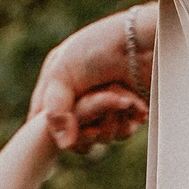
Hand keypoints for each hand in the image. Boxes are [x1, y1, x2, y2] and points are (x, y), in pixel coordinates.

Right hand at [28, 7, 152, 151]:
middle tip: (99, 113)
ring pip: (100, 135)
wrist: (144, 41)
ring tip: (123, 101)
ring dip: (111, 123)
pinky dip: (126, 124)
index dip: (53, 127)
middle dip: (88, 125)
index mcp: (59, 78)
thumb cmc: (98, 48)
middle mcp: (81, 92)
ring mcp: (106, 102)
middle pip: (74, 130)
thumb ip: (55, 112)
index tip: (65, 131)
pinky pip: (121, 133)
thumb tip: (65, 146)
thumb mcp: (62, 74)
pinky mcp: (129, 110)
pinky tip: (135, 107)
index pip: (45, 115)